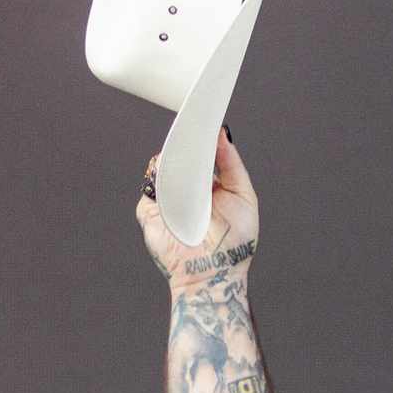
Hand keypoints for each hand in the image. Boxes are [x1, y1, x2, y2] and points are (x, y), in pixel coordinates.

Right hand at [136, 128, 259, 286]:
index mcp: (209, 184)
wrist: (213, 274)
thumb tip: (221, 134)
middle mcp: (187, 189)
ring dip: (173, 155)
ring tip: (186, 151)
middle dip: (186, 141)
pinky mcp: (149, 209)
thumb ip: (232, 165)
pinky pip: (151, 183)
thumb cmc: (235, 242)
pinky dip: (159, 174)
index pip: (201, 153)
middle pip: (180, 155)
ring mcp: (167, 198)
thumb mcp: (244, 197)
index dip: (202, 137)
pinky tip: (174, 173)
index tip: (205, 118)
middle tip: (193, 128)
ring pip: (163, 164)